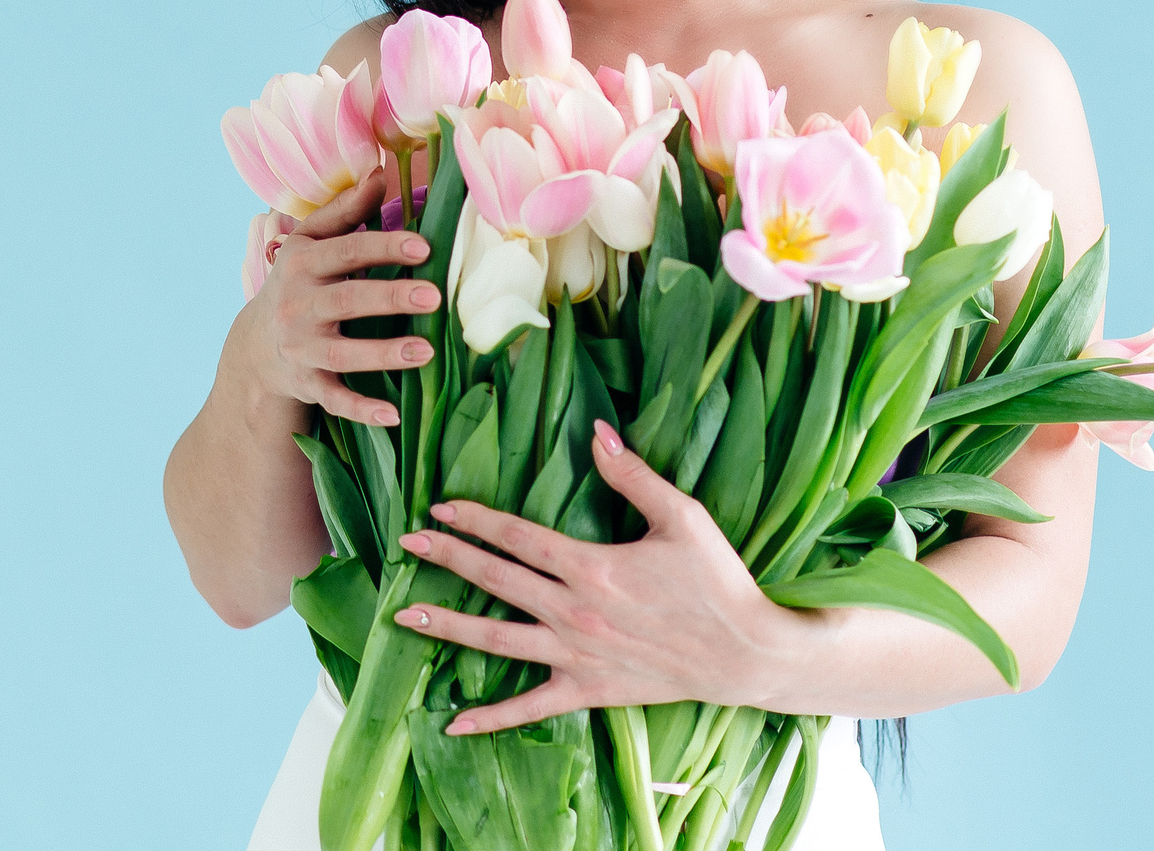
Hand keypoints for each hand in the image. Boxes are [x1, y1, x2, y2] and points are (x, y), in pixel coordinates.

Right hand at [234, 169, 439, 428]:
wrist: (254, 348)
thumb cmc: (297, 284)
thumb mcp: (310, 244)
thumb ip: (345, 211)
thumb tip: (379, 171)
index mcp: (302, 264)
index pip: (347, 251)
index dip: (384, 247)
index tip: (423, 247)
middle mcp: (298, 306)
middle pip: (348, 300)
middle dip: (390, 298)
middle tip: (434, 296)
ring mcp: (301, 348)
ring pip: (344, 353)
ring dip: (384, 354)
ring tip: (425, 352)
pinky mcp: (306, 384)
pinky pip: (335, 399)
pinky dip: (361, 409)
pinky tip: (394, 416)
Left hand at [393, 418, 813, 732]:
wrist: (748, 653)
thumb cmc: (718, 580)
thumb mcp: (682, 515)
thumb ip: (632, 474)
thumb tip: (597, 432)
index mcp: (591, 565)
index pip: (517, 536)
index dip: (475, 519)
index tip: (440, 509)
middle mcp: (574, 611)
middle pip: (496, 579)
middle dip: (448, 559)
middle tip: (407, 544)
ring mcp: (577, 655)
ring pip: (498, 639)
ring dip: (449, 626)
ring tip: (404, 617)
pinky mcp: (589, 690)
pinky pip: (531, 707)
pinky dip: (491, 716)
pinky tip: (453, 721)